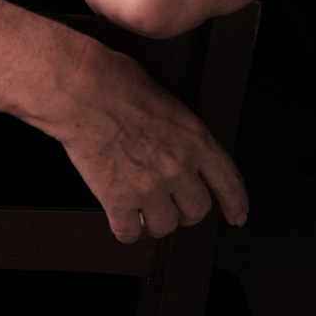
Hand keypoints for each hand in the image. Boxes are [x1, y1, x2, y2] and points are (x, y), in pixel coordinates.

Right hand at [54, 40, 248, 243]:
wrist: (80, 89)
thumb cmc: (114, 82)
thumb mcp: (164, 100)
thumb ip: (176, 132)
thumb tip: (172, 145)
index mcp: (194, 138)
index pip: (228, 181)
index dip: (235, 204)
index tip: (236, 216)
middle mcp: (178, 166)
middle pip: (197, 211)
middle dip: (183, 210)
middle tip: (168, 203)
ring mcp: (149, 186)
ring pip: (165, 227)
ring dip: (154, 221)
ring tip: (141, 209)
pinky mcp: (117, 199)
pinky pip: (129, 233)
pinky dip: (125, 228)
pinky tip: (120, 216)